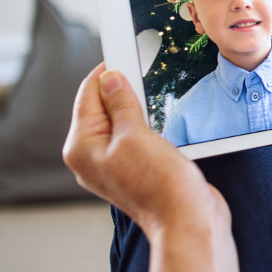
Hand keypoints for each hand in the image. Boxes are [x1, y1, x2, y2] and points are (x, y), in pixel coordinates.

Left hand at [63, 64, 228, 238]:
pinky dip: (150, 123)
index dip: (107, 71)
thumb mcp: (135, 135)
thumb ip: (121, 104)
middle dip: (125, 88)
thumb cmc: (159, 185)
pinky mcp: (138, 167)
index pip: (88, 95)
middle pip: (104, 106)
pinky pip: (138, 135)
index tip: (126, 50)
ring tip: (158, 98)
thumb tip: (109, 78)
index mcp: (82, 147)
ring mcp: (116, 163)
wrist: (188, 220)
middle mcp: (94, 156)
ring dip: (140, 106)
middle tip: (146, 70)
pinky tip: (166, 120)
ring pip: (124, 119)